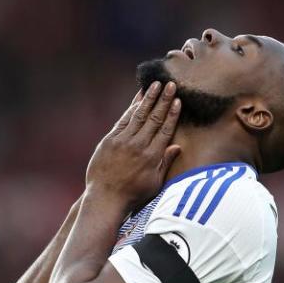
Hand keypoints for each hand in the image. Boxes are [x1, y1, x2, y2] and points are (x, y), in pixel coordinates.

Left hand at [85, 81, 181, 211]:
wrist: (105, 198)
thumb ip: (165, 163)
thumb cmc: (132, 194)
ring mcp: (123, 142)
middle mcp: (139, 146)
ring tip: (155, 85)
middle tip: (171, 84)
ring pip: (138, 115)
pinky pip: (123, 121)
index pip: (166, 129)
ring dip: (148, 99)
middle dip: (164, 100)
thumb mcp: (154, 182)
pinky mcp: (109, 141)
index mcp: (152, 156)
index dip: (173, 113)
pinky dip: (131, 109)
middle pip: (154, 118)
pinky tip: (138, 99)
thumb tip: (177, 146)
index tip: (178, 100)